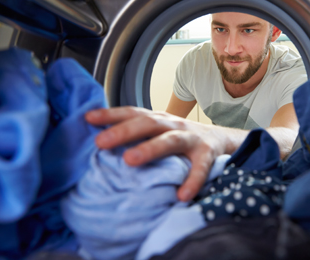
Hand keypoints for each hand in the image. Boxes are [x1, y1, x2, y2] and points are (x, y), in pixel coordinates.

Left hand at [85, 106, 247, 200]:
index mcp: (159, 119)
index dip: (111, 114)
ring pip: (170, 140)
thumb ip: (137, 135)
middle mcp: (173, 124)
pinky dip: (192, 181)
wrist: (221, 139)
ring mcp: (192, 137)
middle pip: (148, 123)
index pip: (133, 112)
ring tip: (130, 160)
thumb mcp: (159, 131)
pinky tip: (181, 195)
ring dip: (150, 148)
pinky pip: (200, 168)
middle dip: (124, 131)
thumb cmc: (181, 138)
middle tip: (101, 142)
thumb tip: (99, 143)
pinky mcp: (208, 153)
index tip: (88, 118)